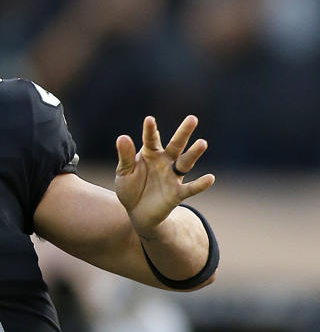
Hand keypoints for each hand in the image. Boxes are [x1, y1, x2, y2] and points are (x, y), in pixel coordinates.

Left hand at [115, 116, 214, 236]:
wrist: (136, 212)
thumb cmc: (130, 188)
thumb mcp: (124, 172)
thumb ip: (125, 156)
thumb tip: (122, 137)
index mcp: (151, 154)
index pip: (151, 140)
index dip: (150, 130)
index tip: (149, 119)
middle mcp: (165, 162)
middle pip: (176, 145)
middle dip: (183, 133)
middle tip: (192, 118)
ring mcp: (173, 176)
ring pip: (186, 162)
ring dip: (193, 153)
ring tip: (202, 143)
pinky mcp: (177, 193)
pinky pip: (190, 188)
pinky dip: (200, 184)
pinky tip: (210, 178)